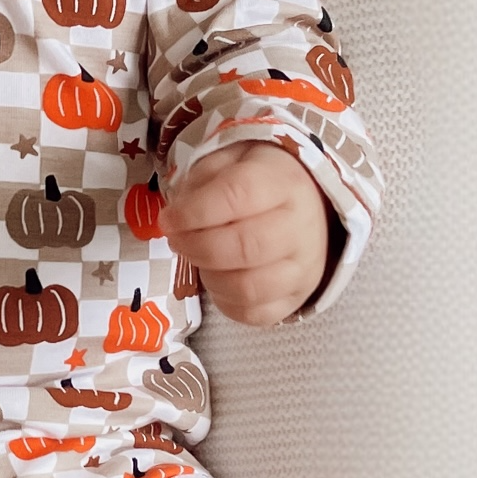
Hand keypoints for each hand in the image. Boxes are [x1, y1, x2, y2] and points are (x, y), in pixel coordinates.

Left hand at [159, 142, 333, 325]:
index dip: (194, 211)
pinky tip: (218, 280)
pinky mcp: (297, 299)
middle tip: (178, 241)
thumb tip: (177, 215)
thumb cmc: (261, 185)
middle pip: (245, 247)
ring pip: (248, 288)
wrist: (308, 209)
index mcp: (284, 183)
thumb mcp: (232, 162)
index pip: (237, 195)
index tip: (168, 219)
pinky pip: (255, 314)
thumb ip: (202, 180)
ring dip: (209, 278)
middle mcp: (301, 228)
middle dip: (197, 247)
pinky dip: (225, 302)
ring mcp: (303, 269)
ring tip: (199, 260)